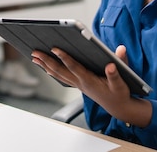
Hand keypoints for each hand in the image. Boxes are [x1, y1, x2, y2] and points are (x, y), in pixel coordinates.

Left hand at [32, 45, 150, 126]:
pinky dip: (52, 71)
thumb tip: (119, 52)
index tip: (54, 48)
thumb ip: (117, 69)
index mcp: (89, 81)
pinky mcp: (79, 84)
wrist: (118, 108)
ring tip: (34, 57)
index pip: (73, 67)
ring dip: (45, 66)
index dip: (64, 57)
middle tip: (35, 52)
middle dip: (46, 61)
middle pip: (59, 70)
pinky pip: (62, 77)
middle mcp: (80, 83)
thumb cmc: (119, 94)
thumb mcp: (121, 83)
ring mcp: (78, 84)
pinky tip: (46, 67)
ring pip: (58, 74)